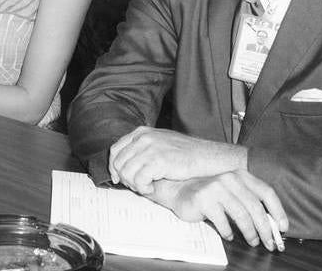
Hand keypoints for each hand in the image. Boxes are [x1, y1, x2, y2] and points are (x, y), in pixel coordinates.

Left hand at [109, 127, 246, 192]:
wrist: (208, 157)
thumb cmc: (186, 154)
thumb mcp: (160, 143)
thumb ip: (142, 149)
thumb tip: (123, 166)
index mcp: (142, 132)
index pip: (115, 150)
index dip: (114, 167)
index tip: (118, 179)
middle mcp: (143, 137)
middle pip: (118, 163)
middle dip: (125, 179)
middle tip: (137, 186)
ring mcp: (150, 148)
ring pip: (127, 173)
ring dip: (135, 185)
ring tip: (147, 188)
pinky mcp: (158, 160)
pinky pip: (139, 180)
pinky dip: (143, 188)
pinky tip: (152, 189)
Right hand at [149, 171, 287, 250]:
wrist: (179, 191)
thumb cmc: (210, 196)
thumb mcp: (232, 194)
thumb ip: (250, 202)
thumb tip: (271, 225)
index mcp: (240, 175)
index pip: (266, 192)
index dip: (278, 211)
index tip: (282, 228)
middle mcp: (230, 178)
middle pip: (256, 207)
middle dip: (266, 229)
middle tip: (270, 243)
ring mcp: (216, 187)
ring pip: (241, 215)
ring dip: (250, 233)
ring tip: (252, 241)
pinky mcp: (203, 199)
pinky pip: (223, 221)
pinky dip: (228, 232)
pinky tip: (229, 236)